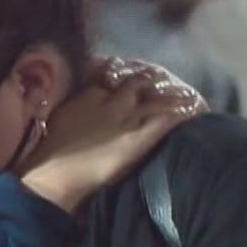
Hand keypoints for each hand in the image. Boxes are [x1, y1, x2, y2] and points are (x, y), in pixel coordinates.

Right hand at [19, 59, 206, 213]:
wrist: (54, 174)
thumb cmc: (49, 155)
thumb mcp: (57, 121)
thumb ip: (71, 108)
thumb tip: (77, 106)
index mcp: (87, 95)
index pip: (109, 73)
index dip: (122, 72)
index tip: (130, 72)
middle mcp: (110, 99)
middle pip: (137, 81)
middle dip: (151, 79)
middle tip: (164, 79)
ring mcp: (127, 117)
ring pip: (157, 96)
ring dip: (174, 93)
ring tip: (188, 93)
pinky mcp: (139, 137)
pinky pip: (168, 118)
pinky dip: (184, 111)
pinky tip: (197, 108)